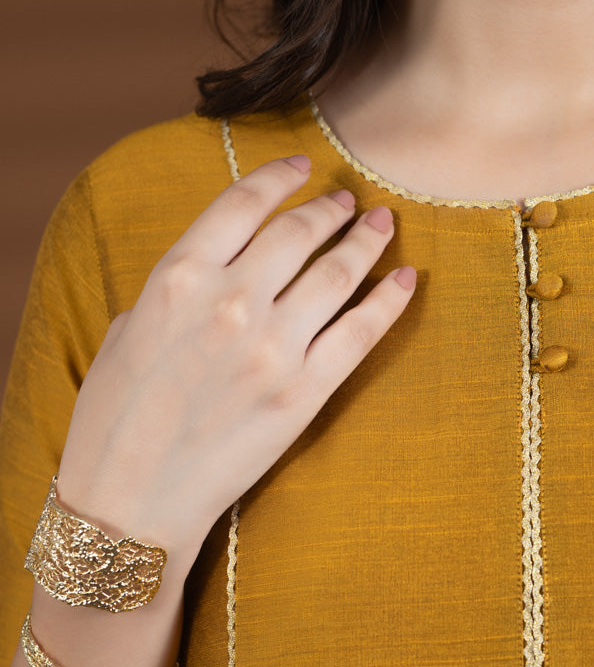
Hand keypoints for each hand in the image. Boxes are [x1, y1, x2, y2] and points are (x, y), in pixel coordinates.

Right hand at [55, 156, 415, 565]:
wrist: (131, 500)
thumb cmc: (115, 420)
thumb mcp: (127, 330)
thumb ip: (177, 291)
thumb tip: (216, 272)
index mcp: (178, 276)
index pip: (243, 202)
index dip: (280, 177)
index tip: (304, 167)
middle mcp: (230, 300)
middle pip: (298, 232)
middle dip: (329, 209)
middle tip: (348, 202)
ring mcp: (273, 346)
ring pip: (337, 273)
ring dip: (366, 242)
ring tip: (381, 226)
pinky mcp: (305, 391)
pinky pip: (362, 331)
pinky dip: (389, 300)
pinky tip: (405, 279)